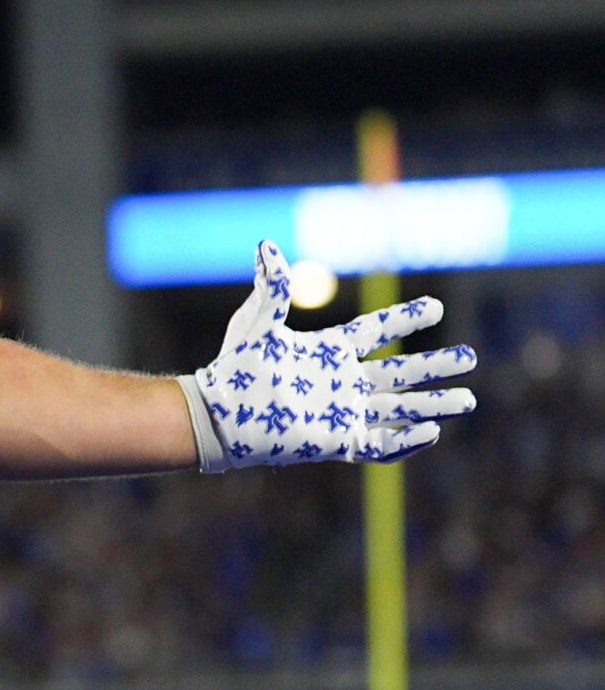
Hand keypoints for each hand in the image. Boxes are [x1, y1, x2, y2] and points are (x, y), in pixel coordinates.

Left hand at [181, 241, 475, 470]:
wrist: (219, 413)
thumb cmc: (235, 368)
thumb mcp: (257, 323)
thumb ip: (272, 288)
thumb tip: (267, 245)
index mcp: (329, 351)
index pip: (377, 331)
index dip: (406, 318)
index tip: (437, 306)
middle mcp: (344, 382)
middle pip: (401, 372)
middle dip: (435, 366)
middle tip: (470, 357)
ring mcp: (344, 413)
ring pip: (400, 408)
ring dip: (434, 404)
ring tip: (468, 400)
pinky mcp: (337, 442)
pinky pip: (380, 445)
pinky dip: (406, 441)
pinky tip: (430, 432)